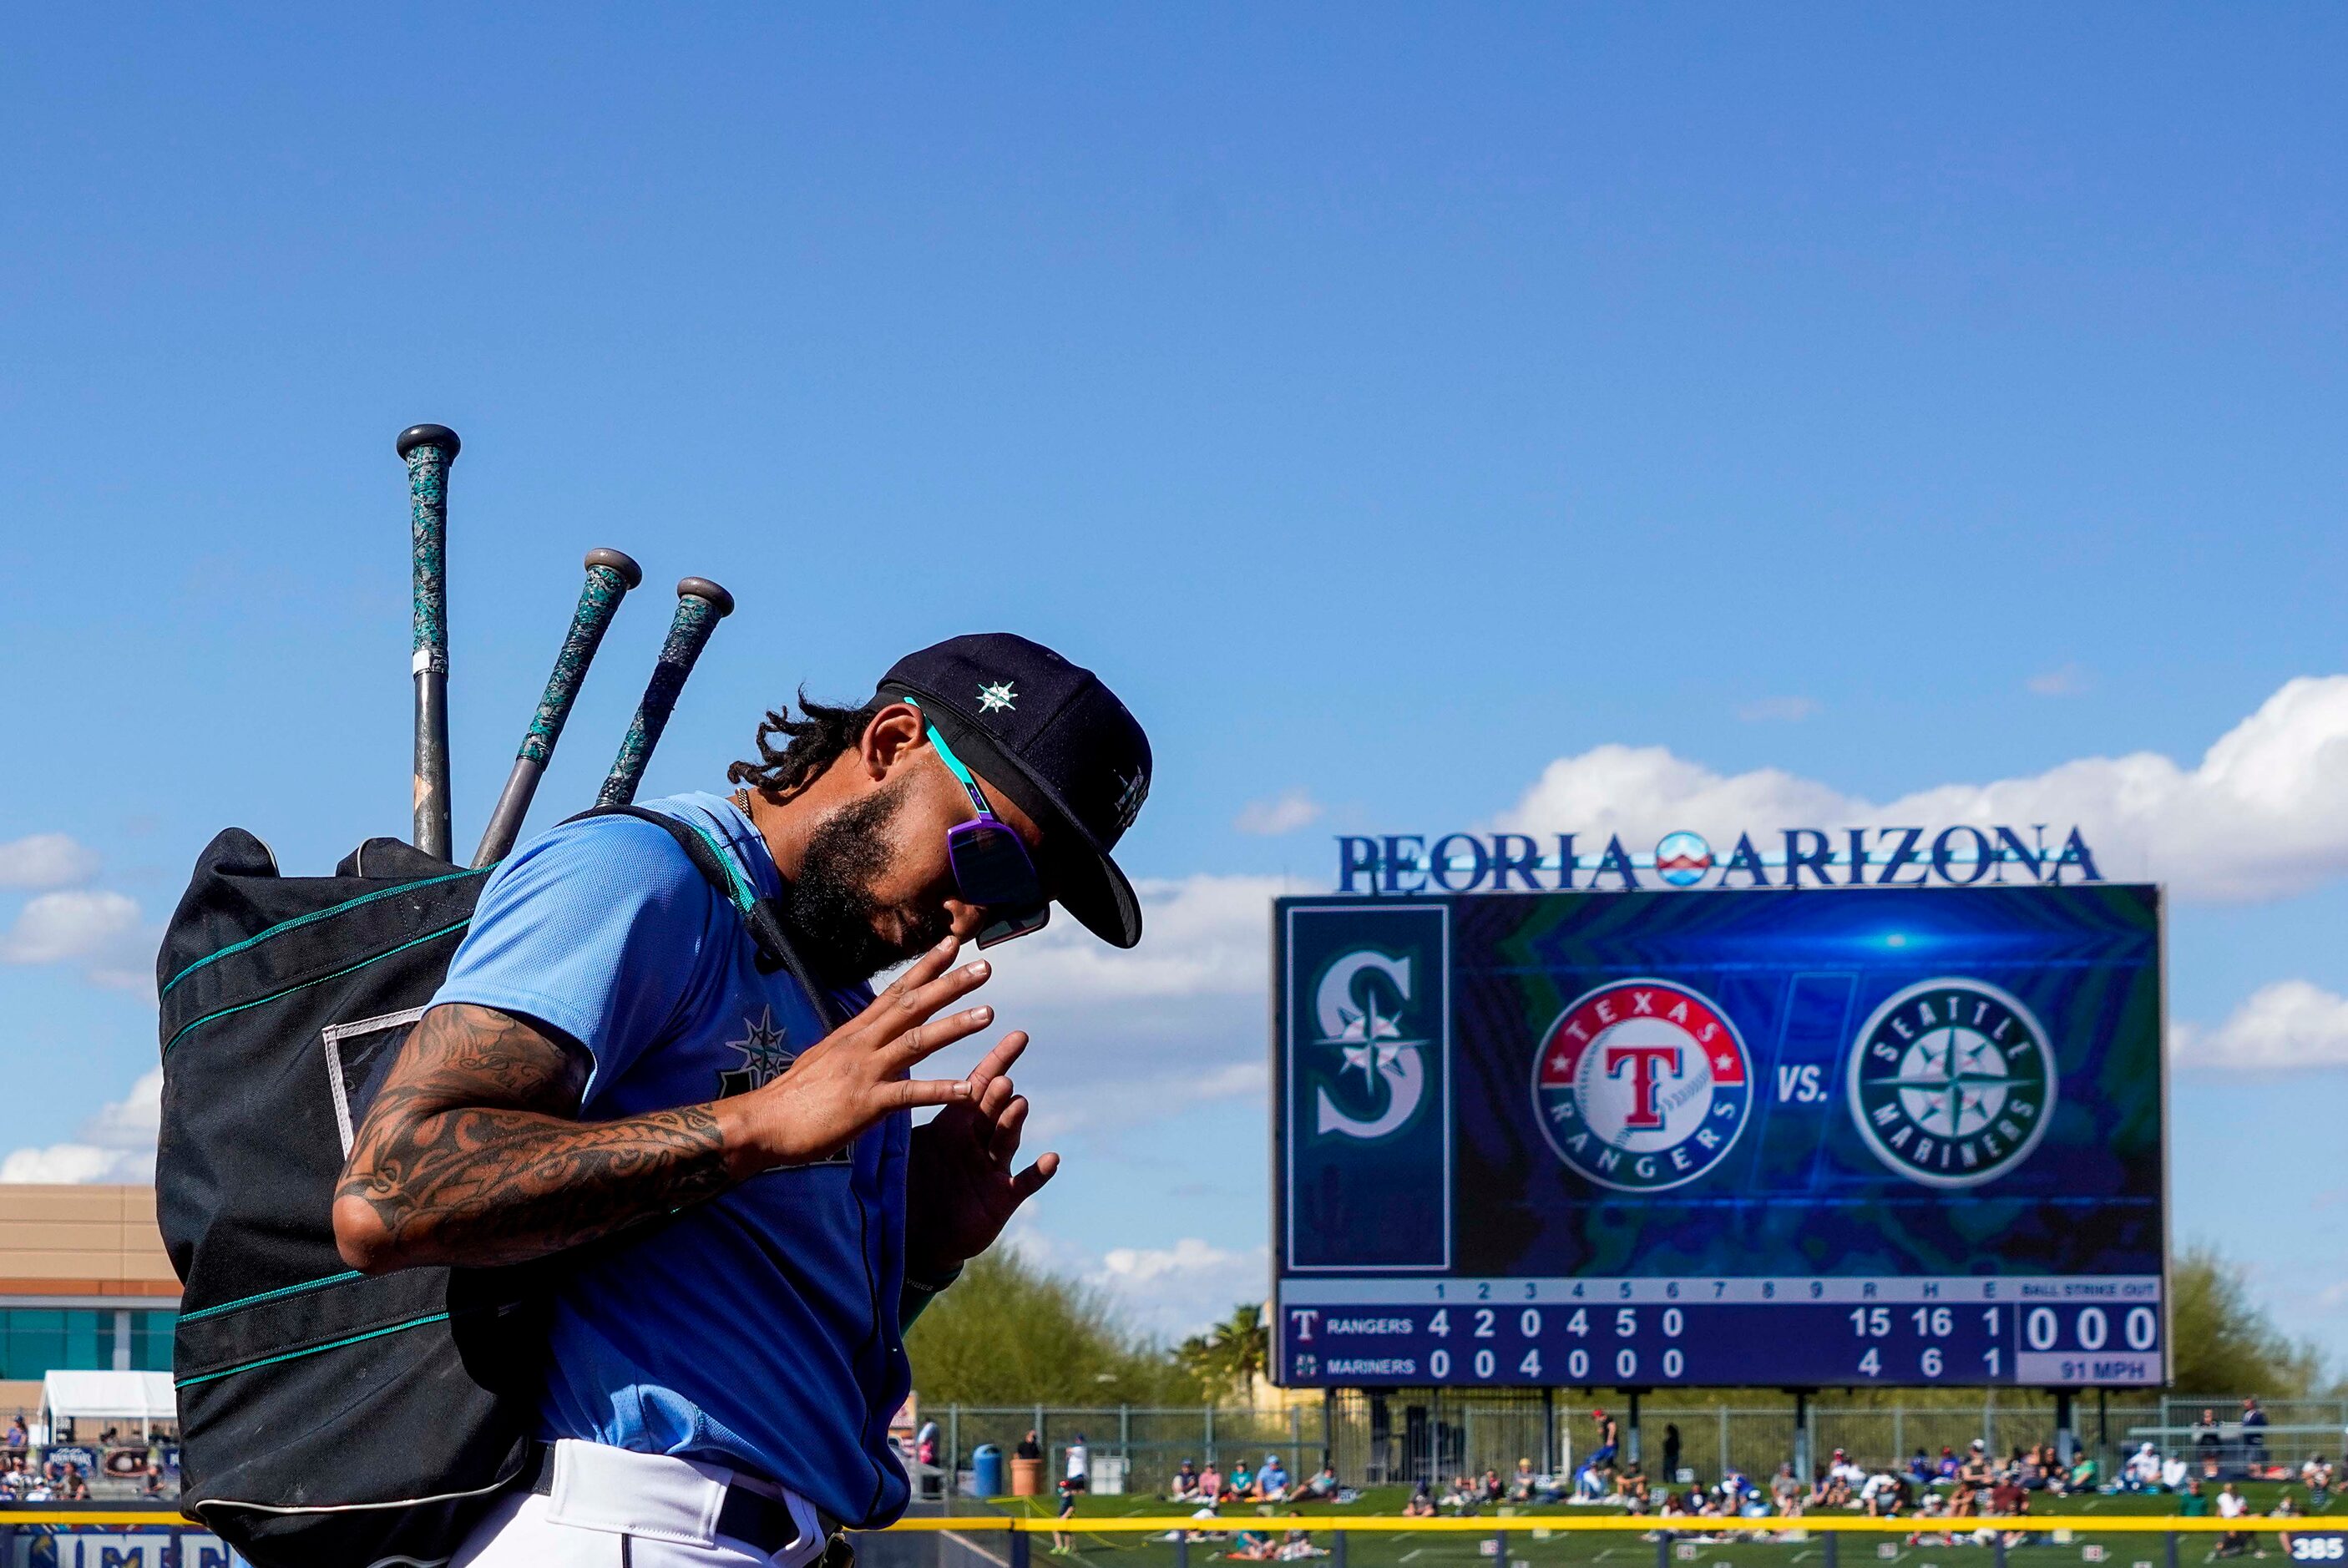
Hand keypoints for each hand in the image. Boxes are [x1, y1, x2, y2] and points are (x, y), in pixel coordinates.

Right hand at [718, 936, 995, 1175]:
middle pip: (912, 1007)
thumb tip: (868, 1036)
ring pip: (916, 1041)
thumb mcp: (825, 1059)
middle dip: (950, 985)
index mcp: (853, 1033)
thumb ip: (853, 1047)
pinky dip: (940, 1091)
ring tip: (989, 1014)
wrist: (761, 1124)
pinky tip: (968, 1090)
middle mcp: (861, 1044)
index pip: (896, 992)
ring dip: (954, 1027)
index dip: (926, 967)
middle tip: (985, 968)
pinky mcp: (865, 1104)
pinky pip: (909, 1094)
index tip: (952, 945)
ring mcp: (864, 1071)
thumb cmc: (791, 1097)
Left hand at [905, 1028, 1057, 1280]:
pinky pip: (1024, 1182)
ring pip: (1006, 1139)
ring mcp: (992, 1168)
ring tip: (1017, 1105)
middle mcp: (977, 1140)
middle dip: (997, 1094)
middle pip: (992, 1110)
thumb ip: (904, 1122)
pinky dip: (1038, 1171)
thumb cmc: (910, 1189)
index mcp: (954, 1124)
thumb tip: (883, 1080)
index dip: (998, 1061)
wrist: (918, 1239)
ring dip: (1012, 1122)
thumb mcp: (905, 1152)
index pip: (978, 1086)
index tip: (1019, 1035)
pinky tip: (1050, 1158)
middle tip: (1001, 1080)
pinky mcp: (1003, 1197)